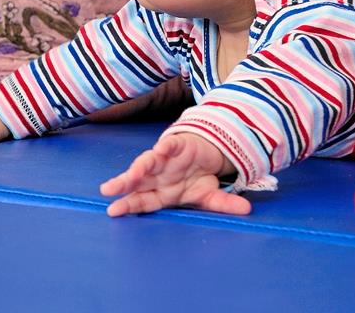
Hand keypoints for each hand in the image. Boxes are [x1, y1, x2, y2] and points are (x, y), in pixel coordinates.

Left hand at [99, 133, 250, 216]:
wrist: (206, 150)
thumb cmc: (198, 177)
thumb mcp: (210, 195)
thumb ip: (222, 205)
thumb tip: (246, 211)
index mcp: (162, 192)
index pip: (143, 200)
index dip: (130, 205)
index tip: (114, 210)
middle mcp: (158, 176)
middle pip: (137, 181)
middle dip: (122, 185)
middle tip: (108, 190)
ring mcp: (165, 160)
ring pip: (147, 162)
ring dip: (139, 168)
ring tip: (131, 174)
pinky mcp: (176, 144)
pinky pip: (169, 145)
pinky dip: (165, 147)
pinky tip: (161, 148)